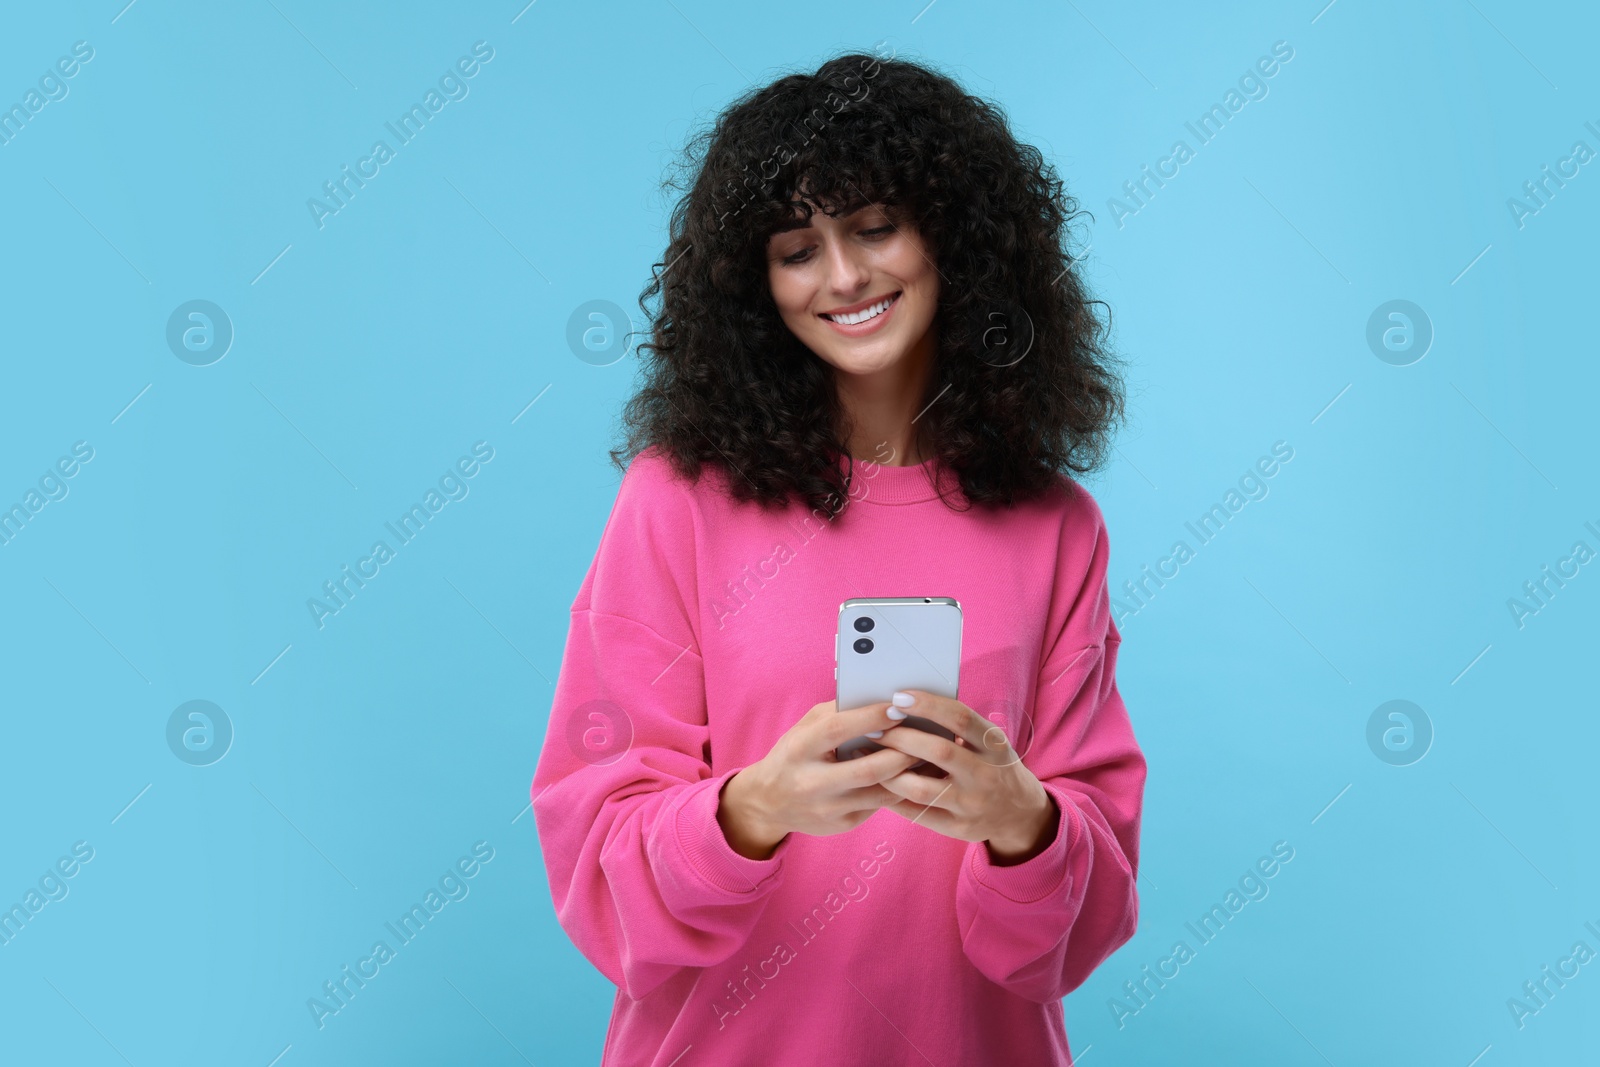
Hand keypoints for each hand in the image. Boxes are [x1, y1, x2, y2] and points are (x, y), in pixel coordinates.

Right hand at [717, 700, 920, 859]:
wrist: (768, 802)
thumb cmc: (794, 754)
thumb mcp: (804, 727)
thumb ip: (836, 712)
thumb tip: (878, 700)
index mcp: (800, 749)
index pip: (839, 729)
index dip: (871, 717)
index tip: (898, 707)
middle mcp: (812, 782)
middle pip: (868, 769)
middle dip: (901, 752)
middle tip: (922, 738)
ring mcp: (827, 808)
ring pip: (880, 793)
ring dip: (906, 774)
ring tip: (924, 757)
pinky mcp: (841, 825)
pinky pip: (878, 806)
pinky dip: (897, 790)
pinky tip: (910, 777)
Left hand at [870, 691, 1058, 864]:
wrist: (1019, 814)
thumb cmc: (991, 766)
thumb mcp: (987, 743)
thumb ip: (956, 728)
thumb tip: (905, 705)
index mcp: (994, 745)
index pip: (961, 718)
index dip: (929, 705)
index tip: (899, 696)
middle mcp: (987, 774)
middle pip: (939, 751)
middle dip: (900, 737)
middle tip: (873, 728)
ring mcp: (973, 804)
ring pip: (921, 788)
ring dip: (888, 771)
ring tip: (868, 757)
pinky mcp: (960, 828)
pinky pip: (917, 813)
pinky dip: (892, 796)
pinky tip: (877, 783)